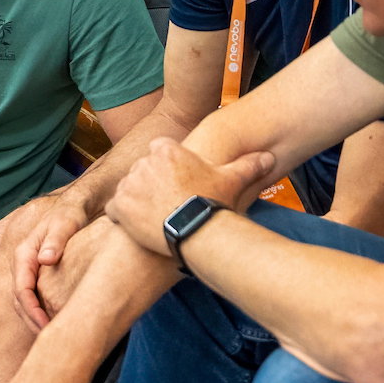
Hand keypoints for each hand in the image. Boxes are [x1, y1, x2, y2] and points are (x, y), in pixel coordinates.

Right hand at [3, 192, 89, 329]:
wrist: (72, 207)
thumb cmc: (70, 214)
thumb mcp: (65, 223)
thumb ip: (56, 240)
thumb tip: (46, 259)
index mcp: (24, 253)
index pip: (21, 289)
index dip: (32, 310)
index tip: (46, 325)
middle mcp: (20, 263)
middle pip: (18, 299)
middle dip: (31, 320)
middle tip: (49, 336)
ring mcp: (26, 269)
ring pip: (21, 300)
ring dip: (32, 319)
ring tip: (49, 333)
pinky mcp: (34, 273)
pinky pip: (29, 296)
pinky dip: (36, 311)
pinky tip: (51, 320)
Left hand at [109, 139, 272, 257]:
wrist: (195, 232)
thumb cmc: (212, 204)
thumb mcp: (232, 180)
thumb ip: (248, 165)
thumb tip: (269, 157)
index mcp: (167, 150)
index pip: (159, 150)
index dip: (168, 167)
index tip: (177, 181)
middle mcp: (143, 162)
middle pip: (143, 169)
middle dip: (151, 183)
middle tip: (168, 203)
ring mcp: (129, 184)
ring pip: (129, 189)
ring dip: (137, 200)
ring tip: (156, 216)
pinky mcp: (118, 207)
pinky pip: (114, 210)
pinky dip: (123, 218)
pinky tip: (140, 226)